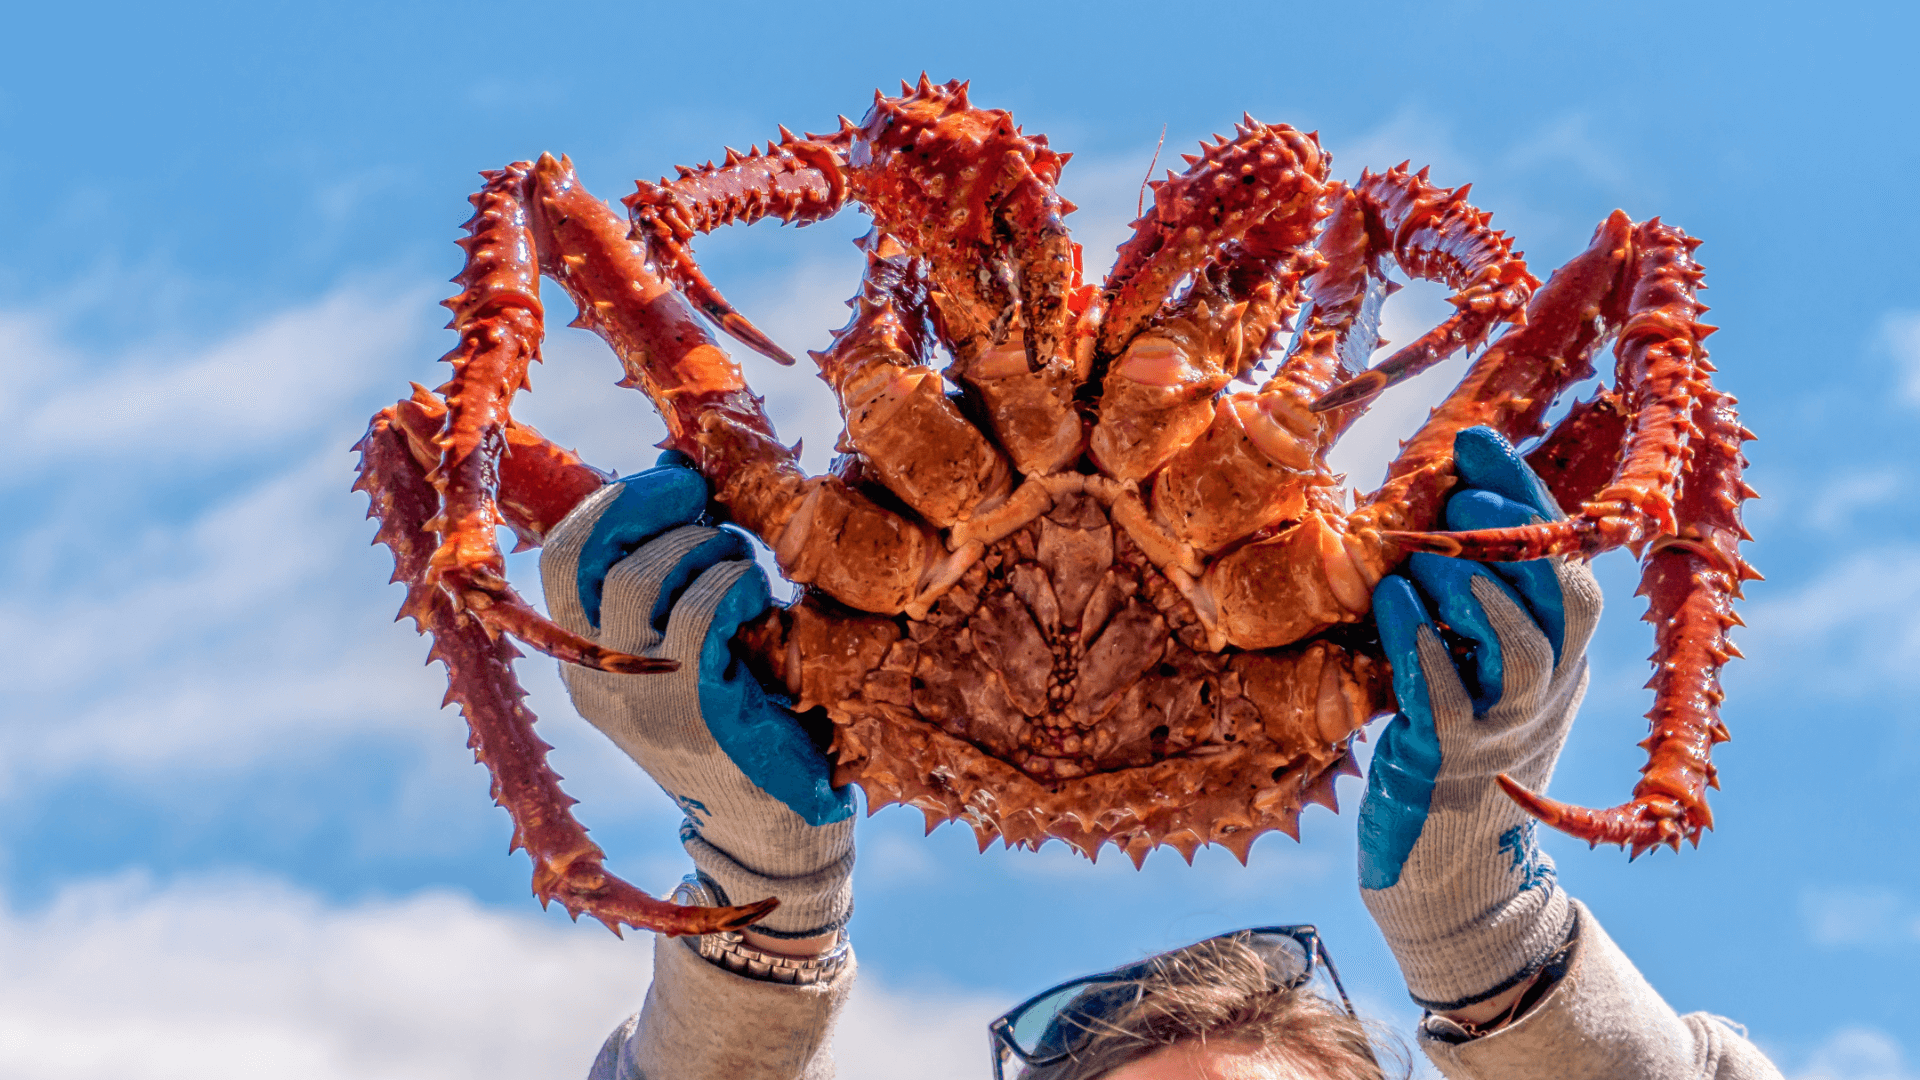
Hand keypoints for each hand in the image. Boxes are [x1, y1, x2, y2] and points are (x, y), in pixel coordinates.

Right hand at [539, 452, 855, 940]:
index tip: (676, 481)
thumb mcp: (692, 644)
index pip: (559, 554)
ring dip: (710, 547)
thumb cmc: (751, 719)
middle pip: (584, 551)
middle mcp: (593, 679)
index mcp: (584, 660)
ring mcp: (636, 700)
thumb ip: (673, 575)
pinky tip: (758, 607)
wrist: (780, 830)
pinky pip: (701, 611)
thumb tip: (677, 466)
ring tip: (745, 570)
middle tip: (707, 501)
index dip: (613, 499)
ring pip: (649, 573)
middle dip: (650, 501)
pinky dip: (736, 586)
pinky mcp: (691, 715)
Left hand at [1357, 427, 1603, 1013]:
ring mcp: (1507, 729)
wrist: (1445, 867)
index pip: (1566, 559)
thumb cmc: (1447, 747)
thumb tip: (1435, 500)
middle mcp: (1549, 690)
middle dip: (1515, 535)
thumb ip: (1468, 596)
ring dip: (1470, 589)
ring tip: (1421, 555)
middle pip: (1566, 598)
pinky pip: (1448, 696)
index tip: (1477, 440)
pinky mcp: (1453, 762)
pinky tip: (1390, 600)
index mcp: (1561, 656)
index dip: (1525, 495)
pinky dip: (1421, 642)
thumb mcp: (1475, 666)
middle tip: (1457, 498)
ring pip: (1519, 647)